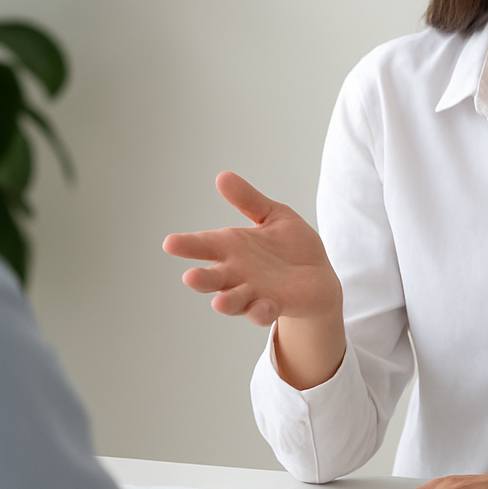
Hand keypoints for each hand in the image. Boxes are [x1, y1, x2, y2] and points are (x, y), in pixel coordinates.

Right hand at [163, 171, 342, 327]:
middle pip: (213, 278)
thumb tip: (223, 176)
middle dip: (201, 279)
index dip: (187, 245)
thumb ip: (248, 200)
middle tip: (189, 277)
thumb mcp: (273, 216)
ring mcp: (254, 292)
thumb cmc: (291, 245)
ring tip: (218, 302)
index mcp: (232, 247)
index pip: (204, 245)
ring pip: (233, 300)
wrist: (318, 275)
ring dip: (226, 302)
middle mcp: (237, 273)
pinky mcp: (276, 306)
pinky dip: (260, 312)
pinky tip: (262, 307)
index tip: (169, 243)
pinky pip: (263, 312)